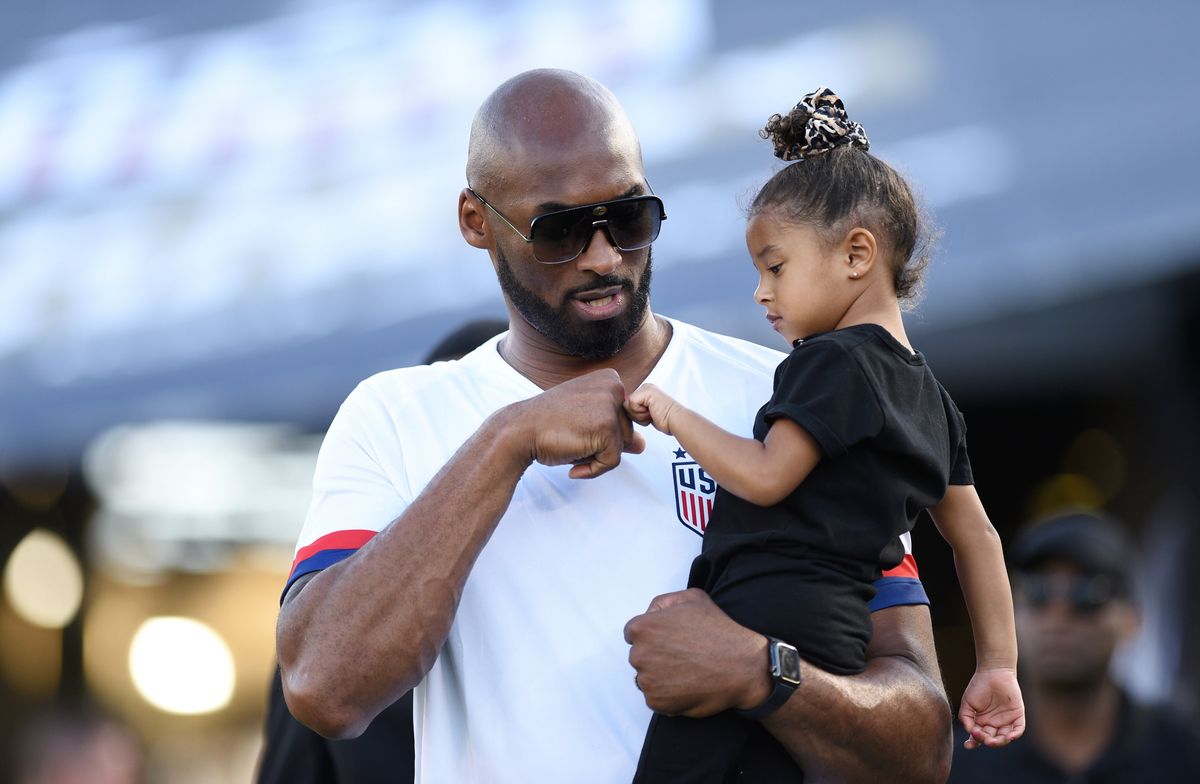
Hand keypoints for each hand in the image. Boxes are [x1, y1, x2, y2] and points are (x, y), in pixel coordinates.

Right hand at [512, 369, 644, 478]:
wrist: (519, 430)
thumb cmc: (547, 424)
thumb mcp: (585, 421)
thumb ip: (615, 430)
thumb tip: (643, 445)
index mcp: (610, 379)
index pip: (624, 418)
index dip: (599, 433)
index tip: (574, 427)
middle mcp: (614, 387)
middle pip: (626, 433)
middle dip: (600, 445)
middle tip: (570, 437)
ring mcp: (611, 406)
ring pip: (621, 448)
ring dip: (596, 456)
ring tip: (570, 444)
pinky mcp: (608, 428)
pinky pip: (612, 462)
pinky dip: (593, 469)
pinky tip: (573, 463)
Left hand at [624, 383, 680, 434]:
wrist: (677, 421)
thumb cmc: (665, 420)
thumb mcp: (646, 413)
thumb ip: (635, 409)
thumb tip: (624, 407)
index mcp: (645, 391)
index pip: (627, 405)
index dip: (635, 415)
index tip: (650, 416)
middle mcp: (645, 387)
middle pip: (625, 405)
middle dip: (636, 415)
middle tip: (651, 415)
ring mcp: (645, 388)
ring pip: (627, 406)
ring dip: (639, 415)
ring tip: (652, 414)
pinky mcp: (646, 392)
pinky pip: (632, 405)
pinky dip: (641, 414)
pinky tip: (652, 413)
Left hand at [624, 588, 770, 716]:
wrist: (742, 666)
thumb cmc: (719, 630)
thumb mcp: (691, 598)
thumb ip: (662, 603)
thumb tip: (650, 615)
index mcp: (643, 628)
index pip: (633, 634)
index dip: (653, 636)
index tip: (669, 641)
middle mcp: (640, 654)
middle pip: (640, 656)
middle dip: (656, 656)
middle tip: (683, 656)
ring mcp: (647, 680)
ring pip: (647, 677)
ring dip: (661, 676)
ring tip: (688, 671)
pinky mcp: (657, 702)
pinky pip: (656, 698)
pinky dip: (668, 695)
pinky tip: (688, 685)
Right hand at [959, 667, 1024, 748]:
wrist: (993, 672)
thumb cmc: (978, 686)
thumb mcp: (967, 703)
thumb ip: (965, 718)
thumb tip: (970, 732)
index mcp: (982, 722)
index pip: (979, 737)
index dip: (973, 743)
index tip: (968, 745)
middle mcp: (994, 724)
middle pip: (992, 739)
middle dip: (986, 741)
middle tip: (981, 737)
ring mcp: (1006, 720)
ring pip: (1005, 737)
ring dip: (1000, 742)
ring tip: (992, 740)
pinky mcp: (1017, 715)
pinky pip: (1018, 729)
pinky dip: (1015, 734)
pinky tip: (1009, 737)